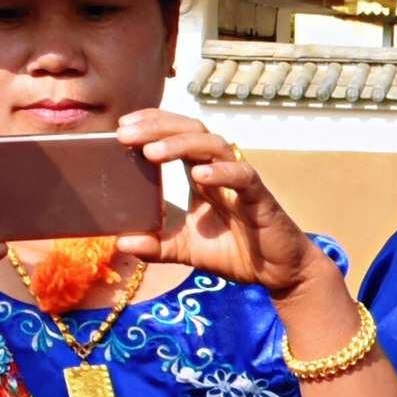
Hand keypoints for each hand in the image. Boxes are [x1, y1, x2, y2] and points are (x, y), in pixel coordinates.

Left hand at [115, 107, 320, 295]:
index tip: (120, 128)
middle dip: (157, 127)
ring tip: (152, 152)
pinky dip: (221, 172)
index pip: (175, 134)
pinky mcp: (260, 196)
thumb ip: (155, 245)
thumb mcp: (184, 250)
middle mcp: (218, 169)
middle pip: (190, 129)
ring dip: (181, 143)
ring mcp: (239, 180)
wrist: (276, 273)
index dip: (151, 123)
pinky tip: (199, 174)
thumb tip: (120, 242)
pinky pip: (242, 175)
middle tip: (124, 134)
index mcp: (200, 174)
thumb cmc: (234, 252)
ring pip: (213, 144)